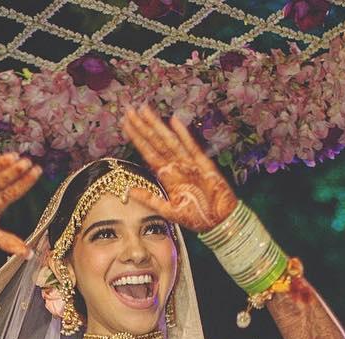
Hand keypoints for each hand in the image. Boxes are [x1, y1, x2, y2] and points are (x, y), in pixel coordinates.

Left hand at [121, 105, 237, 232]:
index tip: (125, 125)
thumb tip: (128, 191)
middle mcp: (175, 166)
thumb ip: (149, 199)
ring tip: (144, 111)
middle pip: (156, 142)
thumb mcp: (168, 211)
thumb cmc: (196, 217)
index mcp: (167, 176)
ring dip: (157, 126)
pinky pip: (190, 146)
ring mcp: (188, 163)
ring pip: (169, 141)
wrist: (219, 221)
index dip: (137, 139)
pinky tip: (173, 121)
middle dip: (143, 127)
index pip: (148, 153)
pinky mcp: (202, 164)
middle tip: (129, 111)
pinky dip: (182, 134)